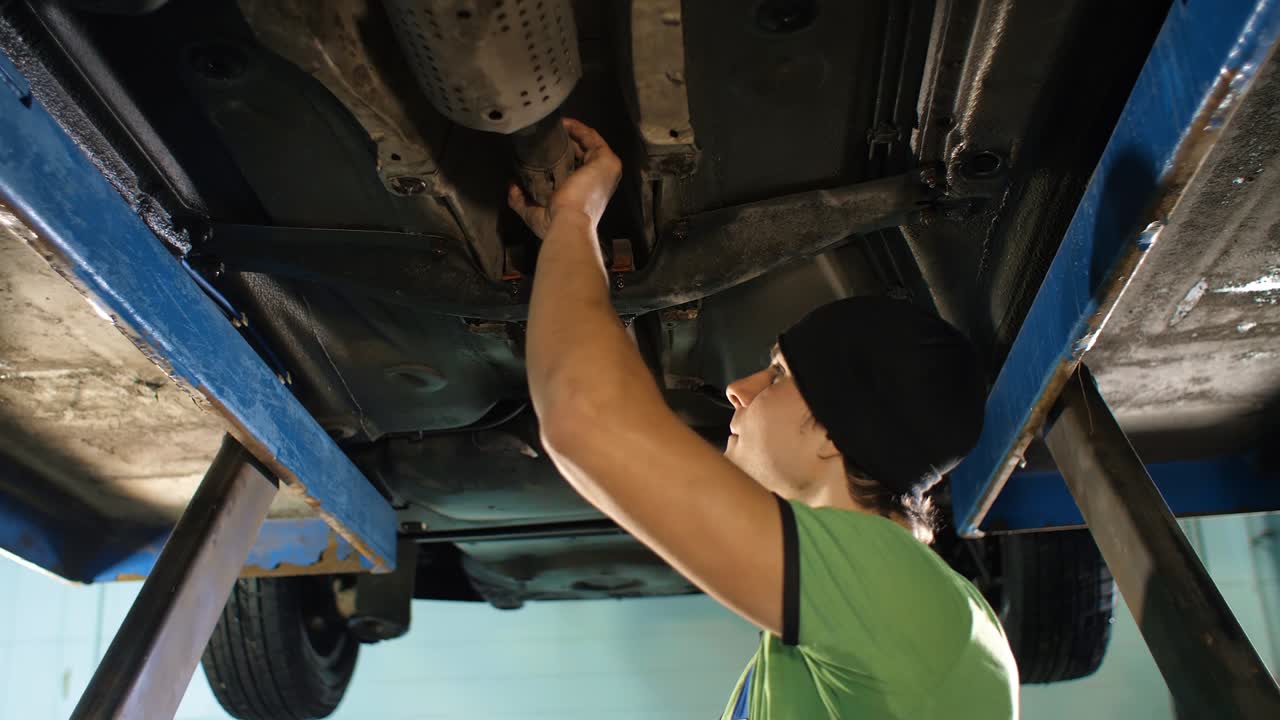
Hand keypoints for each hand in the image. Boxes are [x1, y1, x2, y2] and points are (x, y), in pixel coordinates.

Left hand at [508, 118, 621, 238]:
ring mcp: (604, 169)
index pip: (573, 169)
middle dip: (563, 142)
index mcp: (584, 194)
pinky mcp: (606, 159)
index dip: (557, 157)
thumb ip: (521, 199)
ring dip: (570, 133)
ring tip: (550, 125)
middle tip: (543, 134)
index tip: (539, 149)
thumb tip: (512, 185)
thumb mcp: (533, 213)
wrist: (569, 223)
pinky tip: (562, 124)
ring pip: (587, 144)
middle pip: (580, 154)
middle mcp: (597, 181)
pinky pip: (591, 137)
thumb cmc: (556, 223)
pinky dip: (577, 128)